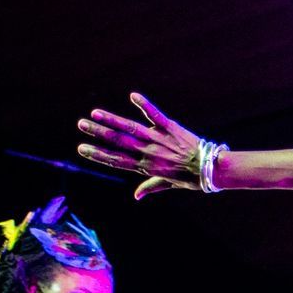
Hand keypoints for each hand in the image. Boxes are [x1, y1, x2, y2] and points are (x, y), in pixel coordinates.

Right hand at [77, 93, 208, 199]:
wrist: (211, 169)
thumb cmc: (190, 178)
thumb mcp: (169, 184)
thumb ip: (151, 186)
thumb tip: (136, 196)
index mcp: (146, 167)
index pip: (116, 160)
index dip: (98, 155)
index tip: (82, 148)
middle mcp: (149, 153)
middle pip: (118, 142)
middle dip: (98, 133)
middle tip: (81, 124)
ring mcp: (159, 139)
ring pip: (130, 128)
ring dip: (112, 120)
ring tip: (94, 113)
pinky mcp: (171, 128)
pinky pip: (155, 115)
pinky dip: (144, 105)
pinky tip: (133, 96)